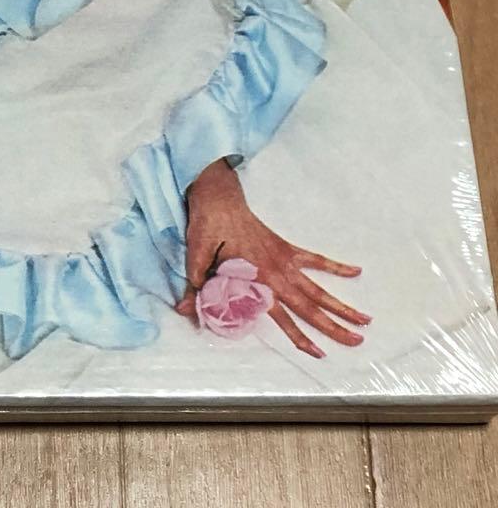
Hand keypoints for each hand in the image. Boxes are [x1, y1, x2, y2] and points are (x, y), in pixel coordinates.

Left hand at [176, 160, 369, 358]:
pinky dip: (334, 266)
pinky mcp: (285, 246)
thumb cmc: (207, 227)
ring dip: (340, 304)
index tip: (319, 353)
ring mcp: (283, 259)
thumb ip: (196, 288)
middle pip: (309, 306)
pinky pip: (314, 258)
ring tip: (364, 319)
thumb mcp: (197, 258)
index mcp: (256, 280)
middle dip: (332, 326)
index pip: (281, 316)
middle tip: (357, 341)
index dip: (299, 336)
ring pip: (317, 288)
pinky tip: (355, 272)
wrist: (218, 196)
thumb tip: (184, 310)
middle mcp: (275, 272)